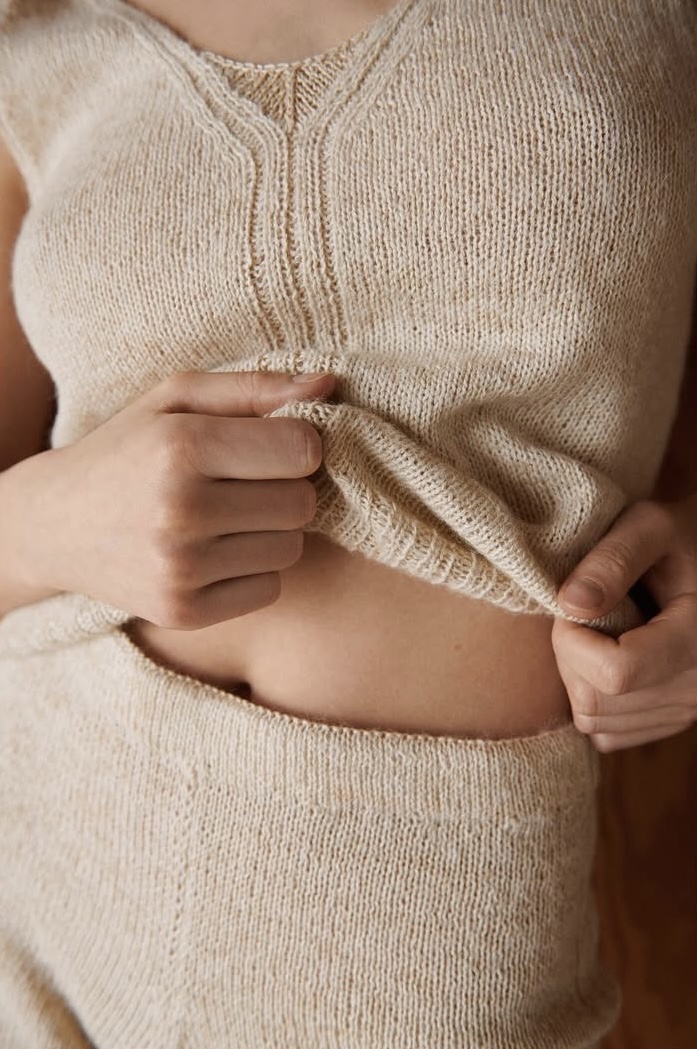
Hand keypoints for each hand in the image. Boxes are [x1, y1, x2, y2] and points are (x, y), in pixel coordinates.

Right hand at [31, 370, 336, 627]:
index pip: (303, 450)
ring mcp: (181, 569)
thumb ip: (254, 387)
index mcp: (180, 447)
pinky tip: (214, 552)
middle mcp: (180, 511)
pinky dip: (253, 570)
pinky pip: (270, 589)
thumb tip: (329, 385)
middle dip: (285, 489)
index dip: (296, 444)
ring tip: (224, 517)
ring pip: (292, 549)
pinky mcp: (184, 612)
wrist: (55, 526)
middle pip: (303, 504)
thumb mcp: (176, 399)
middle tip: (242, 483)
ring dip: (271, 531)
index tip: (268, 445)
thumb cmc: (128, 450)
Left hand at [551, 494, 696, 751]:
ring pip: (596, 723)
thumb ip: (612, 560)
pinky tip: (605, 659)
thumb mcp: (651, 525)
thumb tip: (571, 606)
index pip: (615, 672)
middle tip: (582, 615)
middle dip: (570, 657)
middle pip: (596, 703)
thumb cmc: (681, 535)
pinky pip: (608, 734)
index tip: (571, 607)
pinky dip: (594, 700)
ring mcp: (688, 710)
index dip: (573, 642)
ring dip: (579, 678)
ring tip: (599, 633)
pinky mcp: (673, 719)